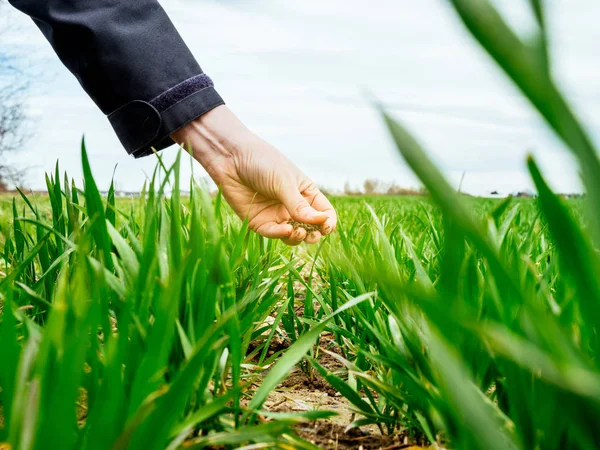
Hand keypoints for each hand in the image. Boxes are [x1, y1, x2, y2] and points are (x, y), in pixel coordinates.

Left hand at [170, 105, 336, 244]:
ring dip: (298, 237)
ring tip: (298, 232)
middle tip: (312, 234)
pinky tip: (286, 230)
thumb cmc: (262, 163)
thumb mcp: (284, 182)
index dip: (328, 222)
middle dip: (314, 234)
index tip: (326, 226)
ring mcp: (276, 215)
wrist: (230, 159)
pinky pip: (274, 234)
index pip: (324, 212)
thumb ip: (299, 205)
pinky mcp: (259, 222)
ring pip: (294, 235)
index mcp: (305, 192)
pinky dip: (281, 235)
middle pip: (311, 228)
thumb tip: (321, 223)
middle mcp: (293, 206)